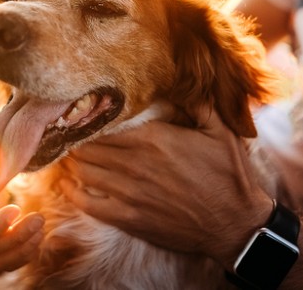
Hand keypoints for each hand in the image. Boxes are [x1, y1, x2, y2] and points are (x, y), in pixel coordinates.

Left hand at [60, 105, 271, 261]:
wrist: (235, 225)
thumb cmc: (229, 175)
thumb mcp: (221, 130)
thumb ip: (198, 102)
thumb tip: (182, 77)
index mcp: (155, 138)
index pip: (105, 123)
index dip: (90, 117)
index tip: (82, 111)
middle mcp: (136, 163)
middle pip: (89, 146)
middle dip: (76, 137)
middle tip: (68, 131)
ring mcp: (130, 193)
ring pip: (84, 171)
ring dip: (73, 162)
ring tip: (67, 153)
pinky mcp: (128, 218)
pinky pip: (88, 203)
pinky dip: (73, 192)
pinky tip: (67, 184)